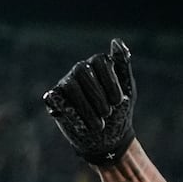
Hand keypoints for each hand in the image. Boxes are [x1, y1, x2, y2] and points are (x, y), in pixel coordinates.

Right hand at [43, 39, 137, 165]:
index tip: (118, 101)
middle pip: (83, 71)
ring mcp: (66, 84)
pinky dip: (70, 112)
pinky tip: (82, 124)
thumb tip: (116, 41)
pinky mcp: (55, 99)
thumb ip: (123, 65)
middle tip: (108, 113)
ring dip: (87, 108)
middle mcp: (80, 70)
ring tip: (99, 125)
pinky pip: (54, 98)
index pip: (100, 60)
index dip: (110, 82)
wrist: (108, 140)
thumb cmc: (119, 113)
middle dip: (98, 96)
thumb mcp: (128, 90)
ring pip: (70, 85)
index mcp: (97, 65)